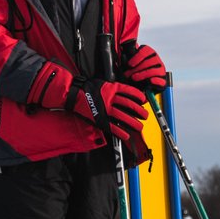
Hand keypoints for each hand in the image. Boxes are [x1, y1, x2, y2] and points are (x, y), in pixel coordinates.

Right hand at [28, 62, 148, 141]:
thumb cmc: (88, 88)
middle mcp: (110, 99)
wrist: (74, 95)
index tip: (144, 100)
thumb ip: (114, 87)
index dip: (139, 97)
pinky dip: (121, 132)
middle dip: (140, 112)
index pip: (130, 92)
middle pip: (130, 106)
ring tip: (139, 127)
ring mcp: (105, 110)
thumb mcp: (103, 83)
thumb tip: (125, 93)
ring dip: (133, 123)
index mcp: (112, 88)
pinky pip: (113, 127)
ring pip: (124, 117)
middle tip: (145, 116)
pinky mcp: (100, 120)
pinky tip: (127, 135)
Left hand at [121, 42, 166, 90]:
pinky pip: (160, 80)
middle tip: (128, 74)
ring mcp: (161, 70)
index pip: (146, 50)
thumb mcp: (126, 67)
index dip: (138, 57)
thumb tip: (124, 55)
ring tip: (134, 78)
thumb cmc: (131, 74)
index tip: (130, 64)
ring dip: (142, 74)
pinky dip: (154, 81)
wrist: (137, 87)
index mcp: (149, 53)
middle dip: (137, 68)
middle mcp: (156, 60)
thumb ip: (125, 61)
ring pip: (154, 70)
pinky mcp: (163, 81)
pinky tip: (148, 82)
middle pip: (150, 61)